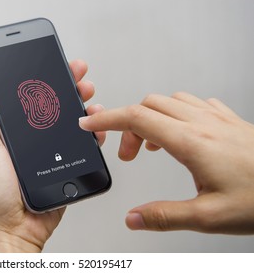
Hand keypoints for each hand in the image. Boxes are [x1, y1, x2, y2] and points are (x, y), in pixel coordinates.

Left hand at [0, 60, 105, 251]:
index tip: (52, 59)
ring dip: (83, 104)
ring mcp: (48, 150)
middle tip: (78, 73)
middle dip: (68, 84)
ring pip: (70, 120)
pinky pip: (81, 144)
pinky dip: (92, 132)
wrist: (14, 229)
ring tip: (89, 96)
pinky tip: (96, 126)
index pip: (27, 93)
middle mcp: (30, 136)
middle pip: (52, 102)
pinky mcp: (64, 164)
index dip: (41, 74)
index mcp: (9, 129)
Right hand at [79, 92, 253, 233]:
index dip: (107, 118)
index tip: (89, 121)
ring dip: (151, 118)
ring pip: (170, 101)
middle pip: (148, 106)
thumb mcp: (209, 217)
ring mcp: (217, 118)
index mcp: (191, 142)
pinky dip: (175, 113)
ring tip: (152, 146)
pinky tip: (181, 133)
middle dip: (127, 125)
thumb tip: (134, 218)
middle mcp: (202, 123)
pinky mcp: (229, 120)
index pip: (136, 118)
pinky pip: (193, 103)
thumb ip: (165, 216)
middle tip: (127, 155)